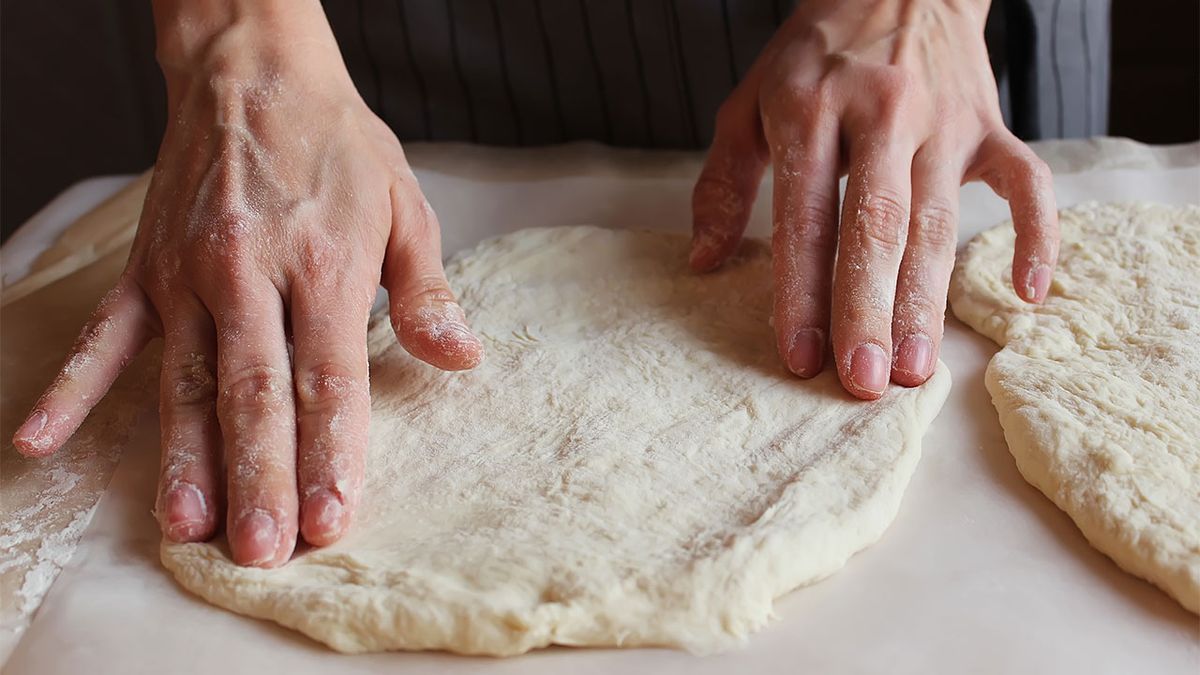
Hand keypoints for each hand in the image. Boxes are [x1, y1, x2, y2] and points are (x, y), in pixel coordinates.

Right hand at [12, 0, 482, 566]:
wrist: (254, 70)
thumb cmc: (338, 144)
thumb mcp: (405, 207)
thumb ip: (425, 292)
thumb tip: (461, 358)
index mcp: (323, 263)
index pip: (328, 376)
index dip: (331, 451)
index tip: (333, 518)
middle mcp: (249, 273)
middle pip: (254, 392)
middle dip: (260, 476)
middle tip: (261, 548)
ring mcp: (187, 273)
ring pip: (184, 379)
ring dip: (185, 456)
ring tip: (185, 526)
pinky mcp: (145, 268)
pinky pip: (106, 336)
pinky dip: (74, 388)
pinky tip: (40, 440)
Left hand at [690, 0, 1057, 398]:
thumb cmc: (814, 56)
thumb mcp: (750, 102)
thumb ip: (724, 181)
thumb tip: (702, 261)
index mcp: (809, 110)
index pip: (804, 217)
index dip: (801, 292)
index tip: (800, 358)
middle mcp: (879, 115)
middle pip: (875, 227)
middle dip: (867, 310)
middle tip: (863, 381)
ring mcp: (942, 121)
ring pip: (940, 221)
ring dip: (928, 299)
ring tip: (917, 369)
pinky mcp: (990, 124)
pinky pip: (1026, 182)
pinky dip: (1036, 235)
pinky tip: (1025, 295)